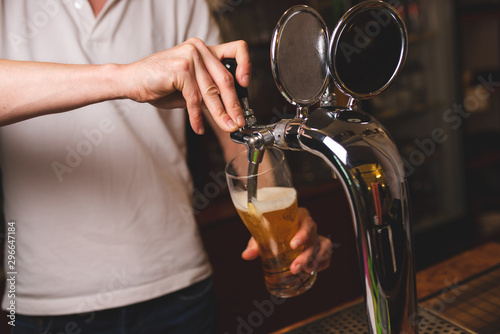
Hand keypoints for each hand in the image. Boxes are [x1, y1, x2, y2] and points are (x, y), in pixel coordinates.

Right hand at [123, 38, 250, 134]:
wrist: (131, 81)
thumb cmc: (159, 84)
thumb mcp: (190, 88)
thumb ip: (208, 93)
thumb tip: (229, 110)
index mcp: (204, 50)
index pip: (236, 49)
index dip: (246, 65)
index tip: (246, 84)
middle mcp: (199, 49)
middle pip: (225, 80)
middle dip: (233, 105)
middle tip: (238, 121)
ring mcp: (190, 56)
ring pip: (211, 92)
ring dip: (219, 114)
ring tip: (225, 127)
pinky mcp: (181, 69)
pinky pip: (194, 98)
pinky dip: (196, 116)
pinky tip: (198, 127)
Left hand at [241, 207, 332, 273]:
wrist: (279, 233)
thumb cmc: (271, 231)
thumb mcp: (263, 235)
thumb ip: (256, 244)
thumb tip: (246, 255)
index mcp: (297, 217)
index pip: (305, 222)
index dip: (303, 233)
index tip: (293, 245)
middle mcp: (309, 226)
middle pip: (314, 238)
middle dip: (306, 255)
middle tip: (295, 268)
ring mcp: (317, 236)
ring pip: (323, 247)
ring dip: (315, 260)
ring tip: (305, 271)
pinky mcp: (321, 248)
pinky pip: (327, 255)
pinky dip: (323, 262)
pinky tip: (315, 270)